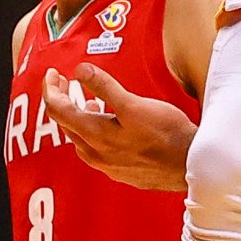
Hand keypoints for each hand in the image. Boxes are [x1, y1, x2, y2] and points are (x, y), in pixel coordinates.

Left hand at [48, 67, 195, 191]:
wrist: (190, 165)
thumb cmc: (167, 134)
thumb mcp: (134, 105)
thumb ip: (104, 87)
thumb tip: (80, 70)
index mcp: (96, 135)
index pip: (58, 110)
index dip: (50, 89)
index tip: (52, 75)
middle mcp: (96, 154)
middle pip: (65, 124)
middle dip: (60, 99)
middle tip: (62, 82)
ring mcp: (108, 165)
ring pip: (79, 138)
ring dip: (76, 116)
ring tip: (85, 99)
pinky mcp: (120, 170)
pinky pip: (94, 148)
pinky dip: (91, 131)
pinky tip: (105, 124)